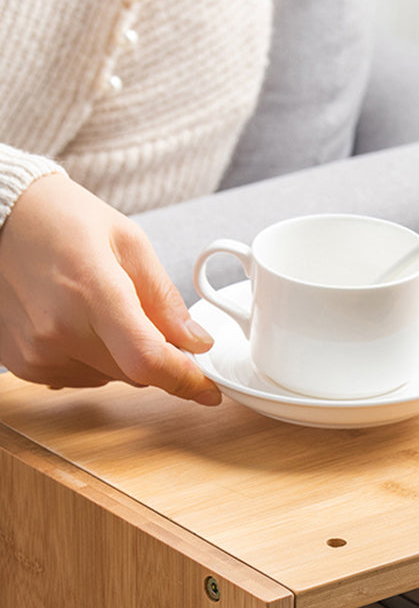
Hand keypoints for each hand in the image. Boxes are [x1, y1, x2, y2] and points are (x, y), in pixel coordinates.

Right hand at [0, 174, 220, 404]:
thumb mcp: (130, 244)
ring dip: (126, 357)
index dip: (185, 380)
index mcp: (92, 292)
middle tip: (155, 322)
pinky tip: (83, 322)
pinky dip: (97, 359)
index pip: (147, 359)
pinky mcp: (24, 364)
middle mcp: (59, 330)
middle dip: (159, 357)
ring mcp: (37, 351)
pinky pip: (84, 378)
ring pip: (112, 378)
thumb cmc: (66, 221)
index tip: (209, 390)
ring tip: (106, 309)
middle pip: (136, 373)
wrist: (1, 217)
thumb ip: (166, 301)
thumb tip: (197, 343)